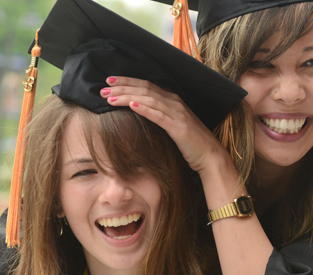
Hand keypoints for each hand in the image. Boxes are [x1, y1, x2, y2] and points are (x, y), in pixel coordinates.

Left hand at [102, 76, 229, 173]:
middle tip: (103, 89)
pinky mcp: (179, 128)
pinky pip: (159, 116)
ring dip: (128, 97)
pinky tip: (132, 106)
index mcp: (172, 100)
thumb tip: (138, 111)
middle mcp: (174, 103)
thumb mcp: (173, 124)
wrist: (210, 156)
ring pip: (149, 100)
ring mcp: (177, 114)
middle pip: (145, 89)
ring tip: (110, 98)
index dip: (127, 81)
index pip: (146, 85)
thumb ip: (159, 115)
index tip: (109, 82)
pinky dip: (145, 110)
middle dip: (122, 87)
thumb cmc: (190, 143)